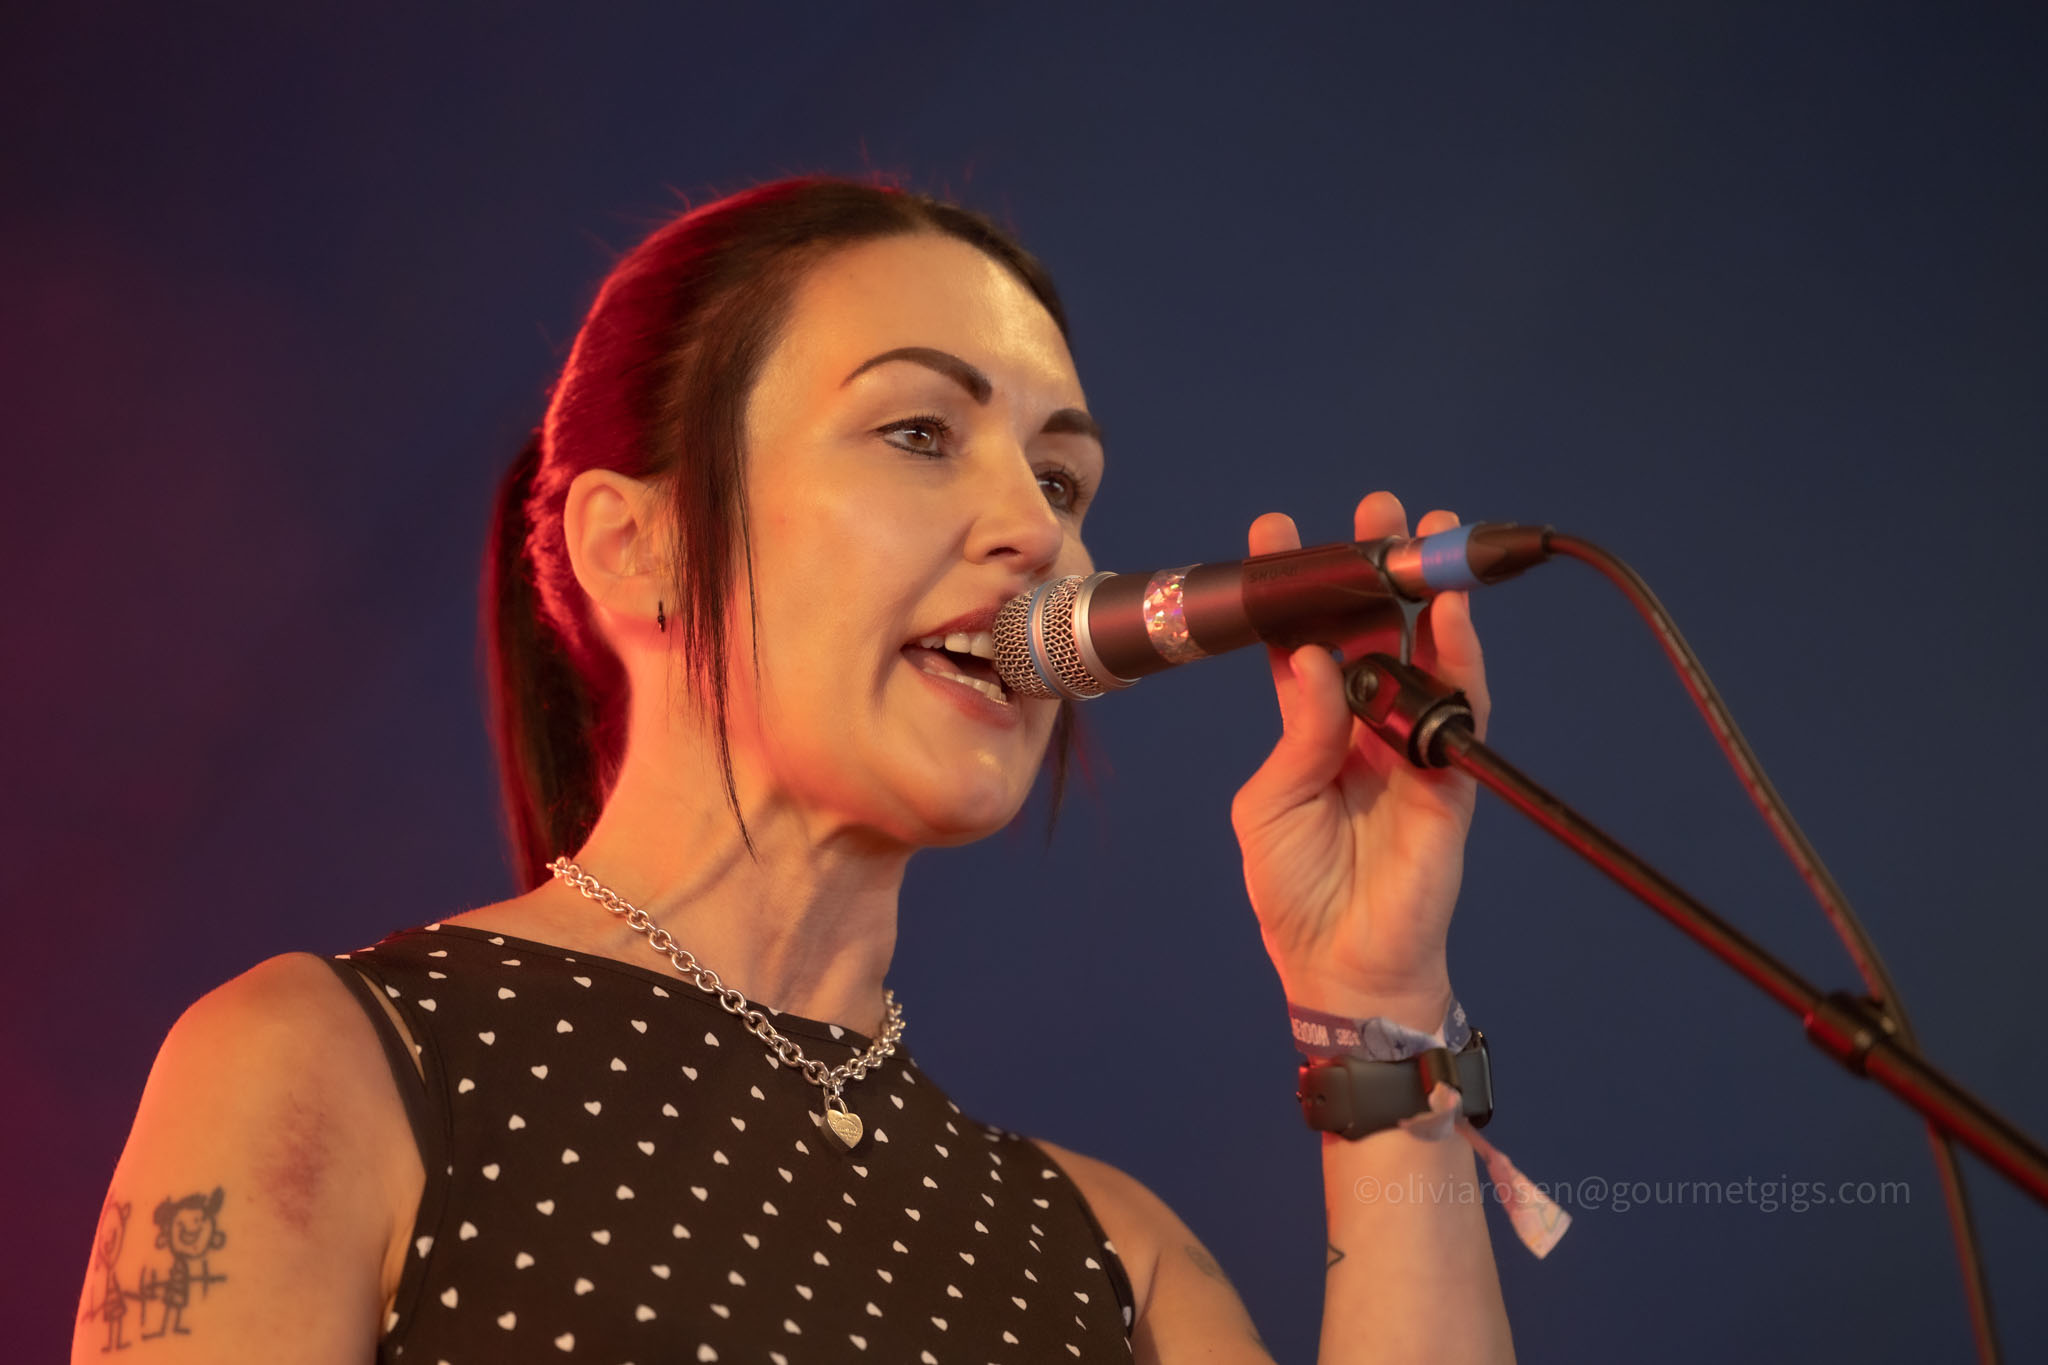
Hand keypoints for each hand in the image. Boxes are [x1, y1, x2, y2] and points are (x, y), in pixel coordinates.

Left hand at [1230, 492, 1490, 1031]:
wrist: (1343, 966)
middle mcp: (1362, 723)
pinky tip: (1448, 614)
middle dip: (1371, 569)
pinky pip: (1457, 706)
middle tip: (1373, 510)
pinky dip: (1457, 657)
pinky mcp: (1448, 773)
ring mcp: (1408, 744)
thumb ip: (1301, 732)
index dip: (1292, 591)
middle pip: (1371, 630)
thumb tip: (1315, 659)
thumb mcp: (1273, 803)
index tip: (1274, 532)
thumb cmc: (1294, 892)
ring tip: (1421, 534)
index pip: (1300, 642)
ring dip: (1425, 594)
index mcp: (1310, 726)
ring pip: (1423, 654)